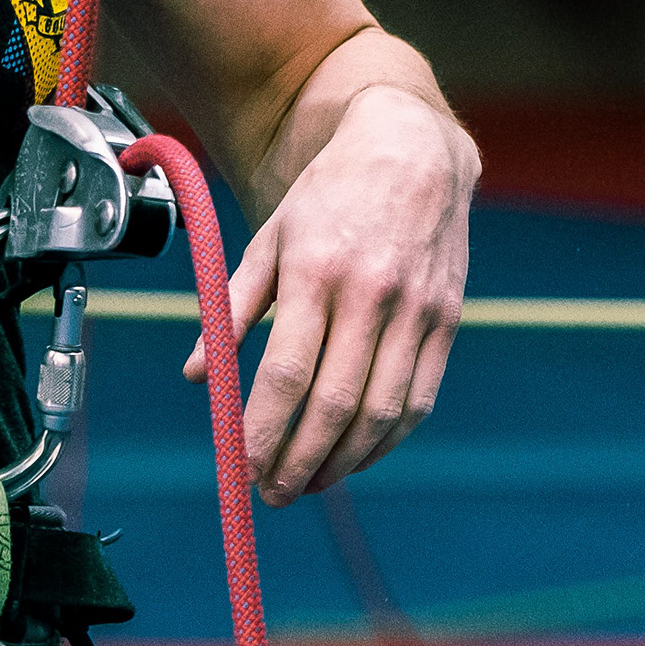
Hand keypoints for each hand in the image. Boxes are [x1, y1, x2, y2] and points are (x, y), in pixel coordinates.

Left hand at [186, 84, 473, 503]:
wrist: (411, 151)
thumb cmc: (329, 195)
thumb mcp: (269, 237)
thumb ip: (232, 308)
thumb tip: (197, 376)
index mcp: (314, 269)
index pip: (287, 371)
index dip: (265, 430)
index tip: (245, 468)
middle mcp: (369, 292)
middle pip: (334, 403)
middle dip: (300, 461)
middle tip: (273, 494)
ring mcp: (415, 309)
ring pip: (381, 412)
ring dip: (344, 462)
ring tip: (311, 484)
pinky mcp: (447, 320)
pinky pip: (418, 398)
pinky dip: (387, 440)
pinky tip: (357, 455)